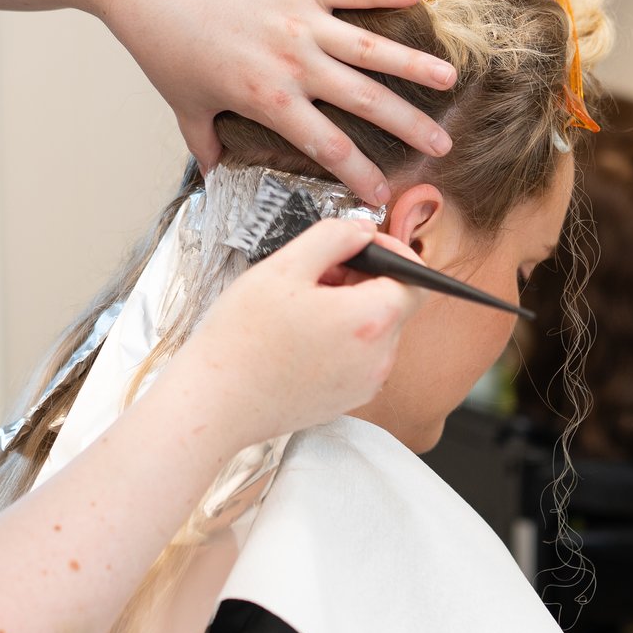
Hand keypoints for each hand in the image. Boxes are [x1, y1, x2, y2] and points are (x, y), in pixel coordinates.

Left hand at [99, 0, 455, 205]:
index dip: (359, 173)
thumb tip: (216, 178)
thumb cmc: (166, 46)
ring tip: (448, 82)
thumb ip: (207, 144)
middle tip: (442, 149)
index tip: (385, 193)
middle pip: (365, 101)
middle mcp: (294, 62)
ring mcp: (301, 19)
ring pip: (372, 47)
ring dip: (414, 65)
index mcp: (268, 99)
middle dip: (407, 127)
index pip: (326, 145)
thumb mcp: (185, 106)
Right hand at [172, 219, 417, 444]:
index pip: (415, 280)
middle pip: (394, 305)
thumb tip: (363, 229)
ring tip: (303, 307)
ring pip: (376, 332)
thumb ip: (334, 237)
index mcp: (371, 319)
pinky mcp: (348, 401)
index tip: (359, 247)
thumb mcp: (284, 266)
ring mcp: (366, 385)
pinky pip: (360, 358)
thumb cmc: (242, 337)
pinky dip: (342, 339)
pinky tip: (301, 336)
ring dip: (351, 310)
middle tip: (317, 274)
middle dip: (364, 281)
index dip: (391, 255)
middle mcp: (380, 358)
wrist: (216, 403)